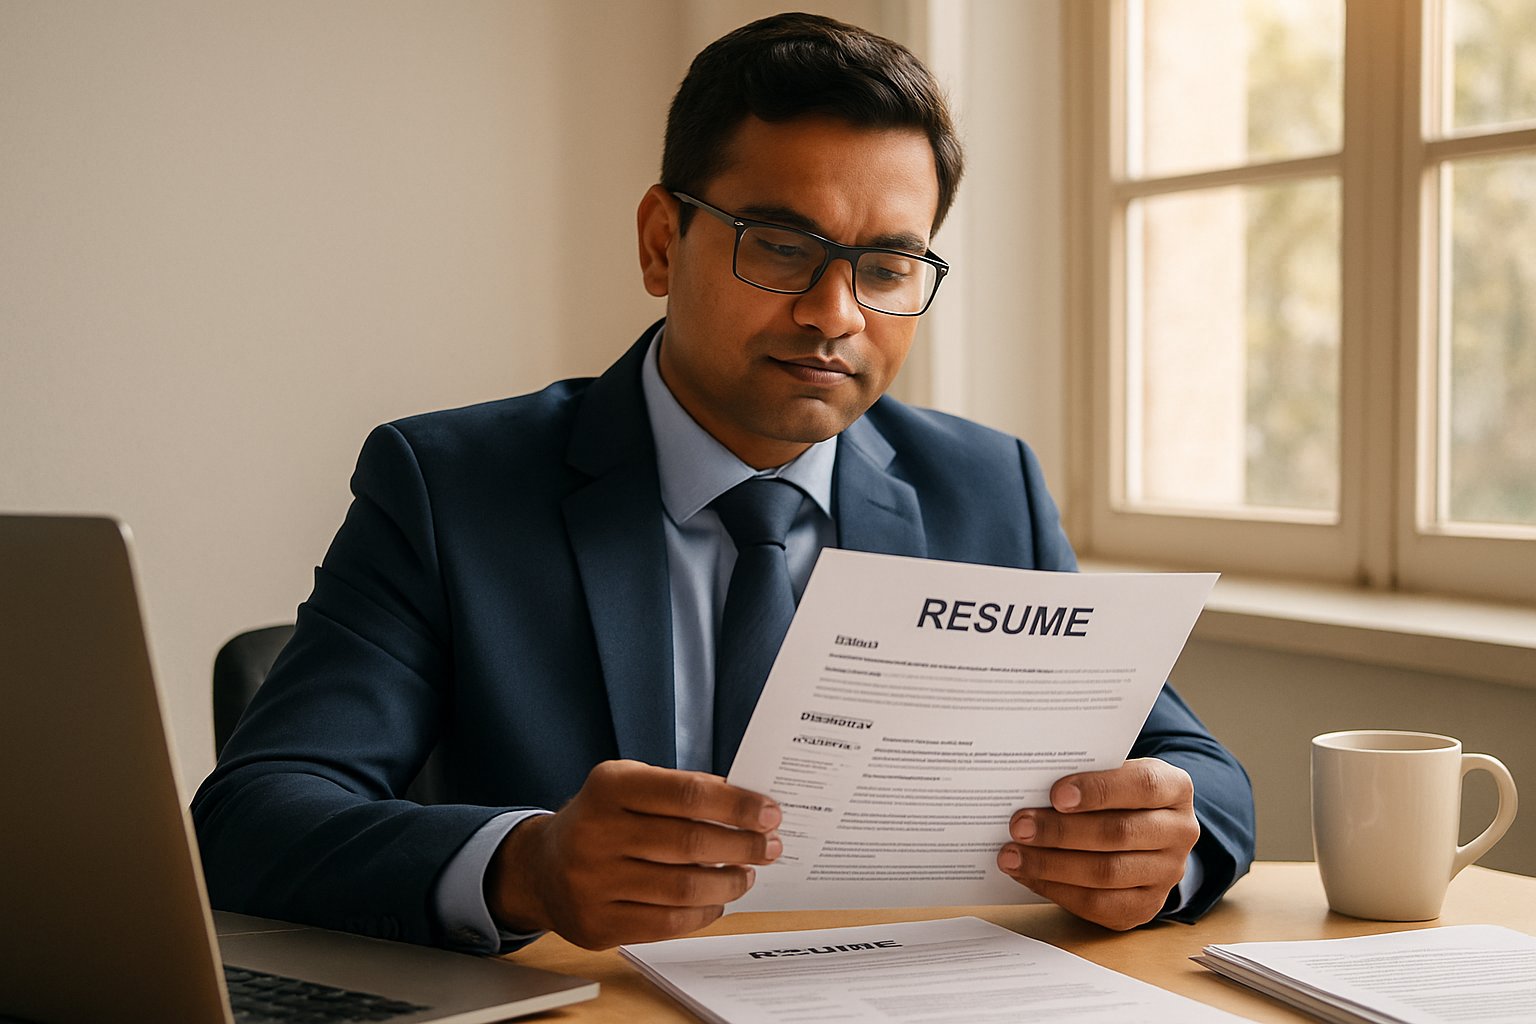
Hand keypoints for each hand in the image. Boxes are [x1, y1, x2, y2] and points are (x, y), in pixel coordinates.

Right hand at [485, 760, 781, 948]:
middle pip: (690, 843)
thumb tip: (748, 807)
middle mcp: (596, 833)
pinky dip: (703, 912)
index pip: (687, 794)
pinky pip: (667, 923)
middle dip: (742, 845)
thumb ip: (680, 790)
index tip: (770, 813)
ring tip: (746, 874)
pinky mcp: (598, 924)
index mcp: (609, 786)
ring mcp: (593, 883)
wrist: (541, 867)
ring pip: (683, 888)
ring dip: (728, 882)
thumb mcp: (629, 785)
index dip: (737, 805)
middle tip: (770, 847)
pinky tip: (716, 900)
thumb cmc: (603, 819)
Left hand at [995, 757, 1198, 929]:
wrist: (1143, 832)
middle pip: (1119, 833)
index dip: (1098, 791)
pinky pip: (1099, 905)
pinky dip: (1057, 890)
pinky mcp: (1146, 906)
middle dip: (1061, 831)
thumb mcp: (1112, 774)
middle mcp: (1180, 832)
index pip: (1141, 786)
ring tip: (1012, 855)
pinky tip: (1028, 875)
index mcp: (1174, 788)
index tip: (1055, 795)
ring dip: (1051, 865)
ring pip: (1107, 873)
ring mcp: (1167, 873)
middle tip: (1019, 826)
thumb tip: (1029, 787)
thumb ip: (1084, 777)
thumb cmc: (1117, 795)